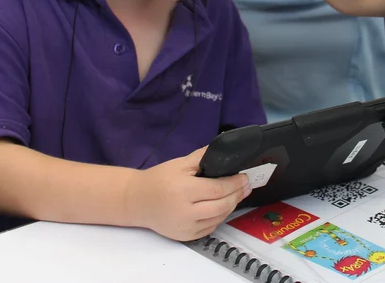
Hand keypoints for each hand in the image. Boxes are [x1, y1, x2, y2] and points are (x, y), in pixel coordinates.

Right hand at [123, 146, 249, 241]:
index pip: (218, 189)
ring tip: (238, 194)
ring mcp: (186, 227)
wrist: (137, 201)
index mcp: (184, 191)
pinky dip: (220, 216)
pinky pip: (210, 227)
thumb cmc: (159, 179)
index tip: (245, 177)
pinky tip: (224, 206)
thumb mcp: (180, 163)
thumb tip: (226, 150)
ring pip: (219, 218)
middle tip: (247, 186)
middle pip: (222, 206)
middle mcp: (186, 212)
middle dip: (237, 195)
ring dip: (231, 206)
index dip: (235, 183)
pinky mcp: (186, 236)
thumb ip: (204, 157)